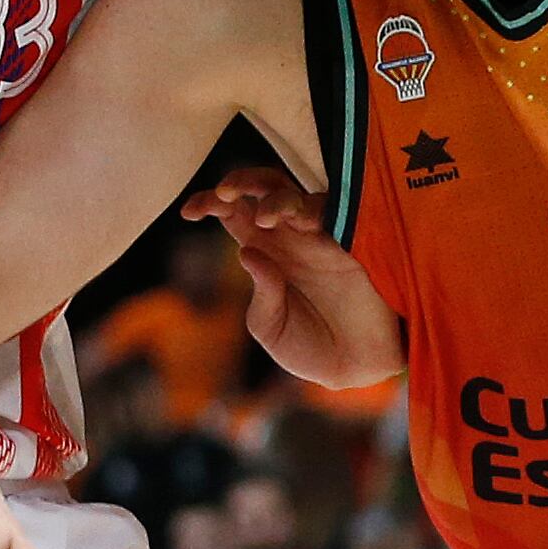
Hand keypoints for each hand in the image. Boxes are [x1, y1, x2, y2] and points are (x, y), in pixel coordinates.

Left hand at [181, 168, 404, 388]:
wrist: (358, 367)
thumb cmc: (311, 348)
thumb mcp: (271, 327)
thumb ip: (261, 293)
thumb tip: (247, 253)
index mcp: (265, 251)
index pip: (233, 212)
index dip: (209, 203)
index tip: (189, 213)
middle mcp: (290, 236)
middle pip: (263, 190)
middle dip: (241, 181)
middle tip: (225, 192)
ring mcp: (321, 237)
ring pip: (296, 195)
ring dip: (276, 198)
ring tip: (266, 220)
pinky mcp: (352, 242)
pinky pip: (335, 211)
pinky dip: (315, 210)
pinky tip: (303, 224)